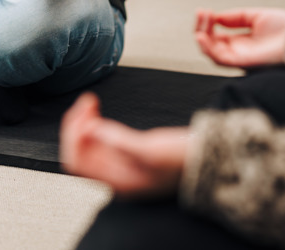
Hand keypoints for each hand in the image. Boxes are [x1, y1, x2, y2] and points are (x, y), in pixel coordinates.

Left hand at [60, 92, 187, 198]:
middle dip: (77, 125)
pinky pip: (98, 142)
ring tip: (89, 103)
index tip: (83, 114)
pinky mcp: (126, 155)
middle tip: (86, 102)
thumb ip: (120, 141)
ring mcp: (120, 167)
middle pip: (79, 153)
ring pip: (86, 146)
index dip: (74, 136)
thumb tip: (92, 130)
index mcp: (120, 182)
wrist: (210, 157)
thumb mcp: (153, 149)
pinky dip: (93, 125)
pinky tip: (96, 113)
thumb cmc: (187, 158)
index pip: (78, 161)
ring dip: (83, 122)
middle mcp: (116, 177)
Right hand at [194, 8, 284, 67]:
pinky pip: (219, 59)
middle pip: (210, 44)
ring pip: (211, 52)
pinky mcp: (243, 62)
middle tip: (201, 14)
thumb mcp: (256, 16)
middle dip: (201, 28)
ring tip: (200, 23)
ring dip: (201, 38)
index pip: (215, 36)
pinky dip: (208, 48)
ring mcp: (240, 58)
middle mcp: (239, 51)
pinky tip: (202, 36)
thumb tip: (216, 17)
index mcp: (242, 42)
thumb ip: (235, 17)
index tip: (204, 11)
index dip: (207, 23)